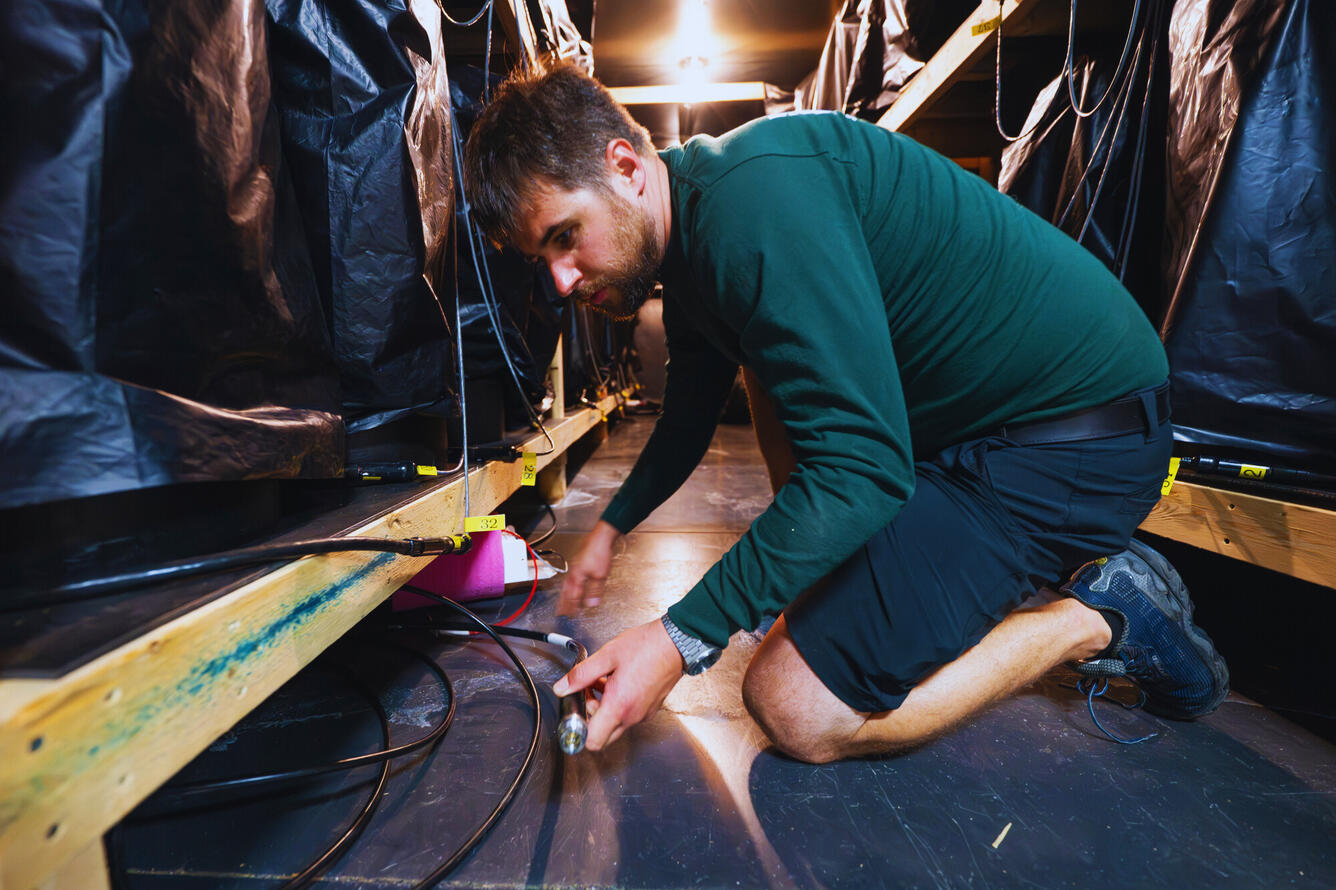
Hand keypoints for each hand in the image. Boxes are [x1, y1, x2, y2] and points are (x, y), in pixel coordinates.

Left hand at [553, 618, 683, 750]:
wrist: (677, 642)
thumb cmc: (647, 646)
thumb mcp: (607, 656)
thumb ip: (581, 675)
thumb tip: (562, 688)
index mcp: (619, 705)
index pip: (592, 741)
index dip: (578, 730)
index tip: (576, 711)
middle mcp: (633, 716)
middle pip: (603, 736)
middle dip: (590, 717)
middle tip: (588, 692)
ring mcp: (644, 714)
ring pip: (615, 725)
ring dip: (603, 708)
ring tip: (602, 681)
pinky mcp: (651, 708)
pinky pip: (628, 715)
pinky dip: (618, 704)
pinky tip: (617, 681)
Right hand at [558, 520, 620, 614]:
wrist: (601, 537)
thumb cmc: (600, 553)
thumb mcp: (600, 576)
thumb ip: (595, 591)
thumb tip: (591, 604)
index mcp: (577, 577)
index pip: (573, 596)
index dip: (572, 607)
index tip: (571, 615)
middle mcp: (573, 573)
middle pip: (566, 591)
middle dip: (563, 603)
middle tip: (560, 612)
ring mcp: (574, 567)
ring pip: (566, 585)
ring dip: (563, 595)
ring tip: (561, 603)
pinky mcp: (578, 563)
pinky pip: (569, 578)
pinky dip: (567, 586)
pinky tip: (571, 586)